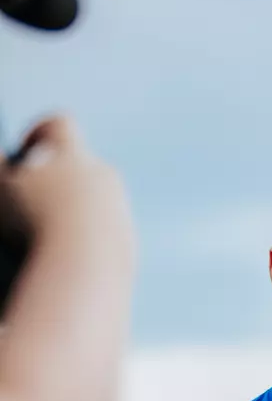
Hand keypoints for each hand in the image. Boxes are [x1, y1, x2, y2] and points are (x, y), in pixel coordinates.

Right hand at [0, 115, 135, 262]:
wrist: (84, 274)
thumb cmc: (32, 225)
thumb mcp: (1, 192)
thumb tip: (1, 156)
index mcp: (73, 155)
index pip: (60, 125)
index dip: (41, 134)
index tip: (26, 153)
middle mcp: (104, 177)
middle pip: (85, 166)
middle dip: (62, 178)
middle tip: (36, 199)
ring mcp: (121, 213)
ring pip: (100, 204)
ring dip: (79, 213)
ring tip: (51, 235)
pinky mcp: (130, 247)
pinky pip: (108, 238)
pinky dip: (91, 243)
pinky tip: (72, 259)